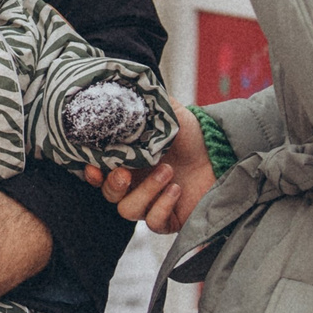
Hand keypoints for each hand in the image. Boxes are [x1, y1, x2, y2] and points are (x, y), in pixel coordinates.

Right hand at [84, 105, 215, 233]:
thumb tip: (128, 90)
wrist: (220, 153)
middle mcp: (135, 185)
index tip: (95, 166)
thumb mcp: (168, 114)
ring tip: (167, 171)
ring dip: (145, 191)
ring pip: (128, 210)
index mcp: (127, 162)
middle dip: (114, 184)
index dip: (92, 173)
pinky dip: (162, 207)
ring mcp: (150, 203)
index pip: (98, 173)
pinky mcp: (168, 218)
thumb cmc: (191, 135)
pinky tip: (176, 190)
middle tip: (127, 172)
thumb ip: (147, 104)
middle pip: (109, 194)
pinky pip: (153, 222)